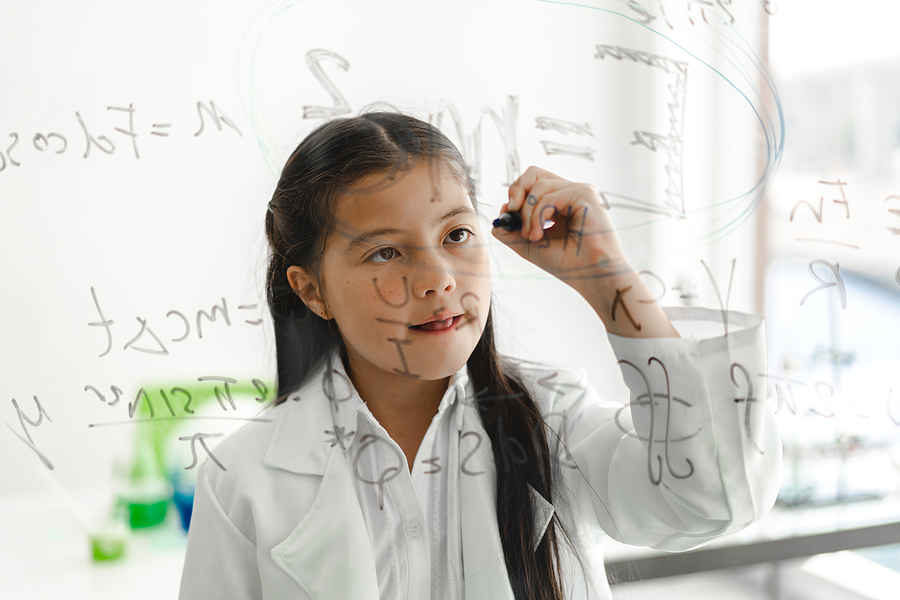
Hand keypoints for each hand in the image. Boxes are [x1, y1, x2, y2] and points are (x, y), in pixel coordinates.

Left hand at [492, 166, 630, 285]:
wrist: (590, 275)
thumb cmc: (567, 263)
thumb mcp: (529, 244)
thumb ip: (511, 229)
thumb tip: (500, 213)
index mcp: (558, 202)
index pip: (531, 182)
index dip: (515, 193)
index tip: (509, 214)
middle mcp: (568, 193)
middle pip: (533, 173)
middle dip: (516, 191)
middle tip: (512, 213)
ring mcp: (578, 191)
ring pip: (538, 187)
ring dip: (527, 214)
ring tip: (532, 236)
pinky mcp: (585, 193)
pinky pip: (549, 196)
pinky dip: (537, 216)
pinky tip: (539, 235)